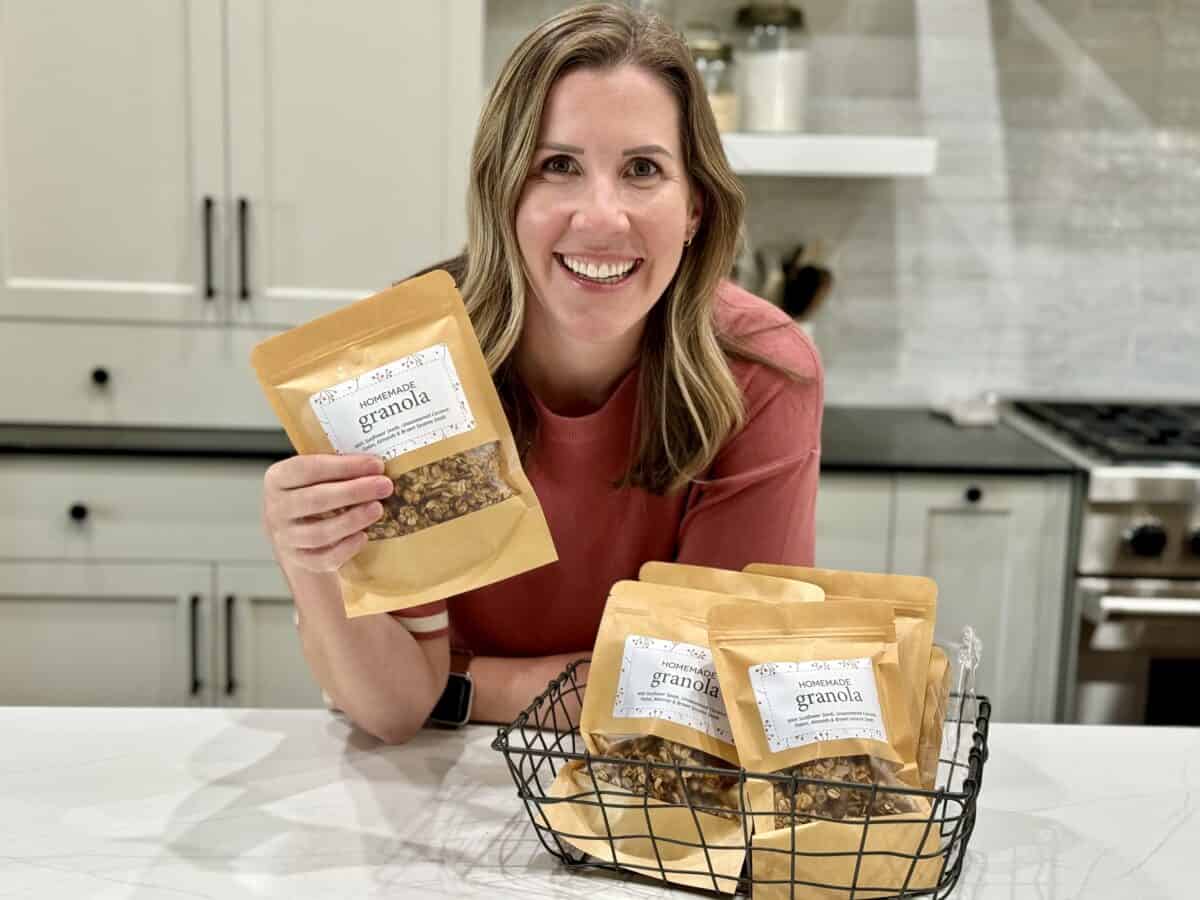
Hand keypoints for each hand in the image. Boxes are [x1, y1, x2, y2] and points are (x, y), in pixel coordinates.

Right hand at [262, 454, 394, 571]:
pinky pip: (324, 558)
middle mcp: (276, 508)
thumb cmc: (313, 495)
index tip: (376, 464)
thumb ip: (338, 469)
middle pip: (315, 500)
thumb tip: (376, 466)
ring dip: (353, 519)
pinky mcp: (300, 560)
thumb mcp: (316, 477)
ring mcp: (286, 537)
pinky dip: (346, 548)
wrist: (298, 533)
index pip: (307, 468)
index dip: (344, 466)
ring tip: (377, 508)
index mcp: (278, 478)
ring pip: (319, 532)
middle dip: (354, 491)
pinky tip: (364, 536)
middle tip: (384, 486)